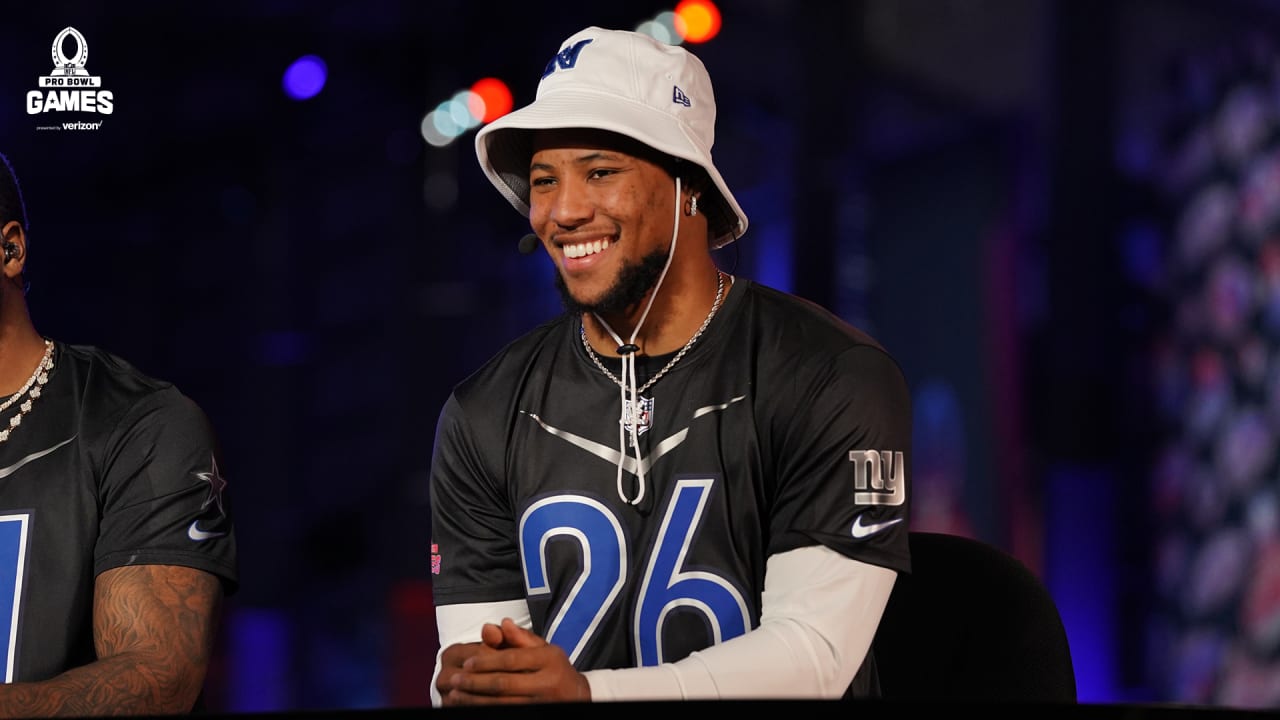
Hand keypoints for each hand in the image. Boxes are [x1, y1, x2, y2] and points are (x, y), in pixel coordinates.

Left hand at [437, 618, 590, 704]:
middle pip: (504, 683)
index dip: (486, 661)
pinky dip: (487, 709)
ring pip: (502, 703)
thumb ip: (521, 638)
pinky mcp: (536, 714)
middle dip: (475, 683)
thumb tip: (502, 623)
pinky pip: (507, 712)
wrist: (580, 696)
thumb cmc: (556, 669)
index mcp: (549, 659)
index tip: (467, 662)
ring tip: (456, 696)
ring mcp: (542, 702)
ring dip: (475, 700)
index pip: (511, 660)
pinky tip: (472, 706)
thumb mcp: (545, 649)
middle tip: (455, 681)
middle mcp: (547, 682)